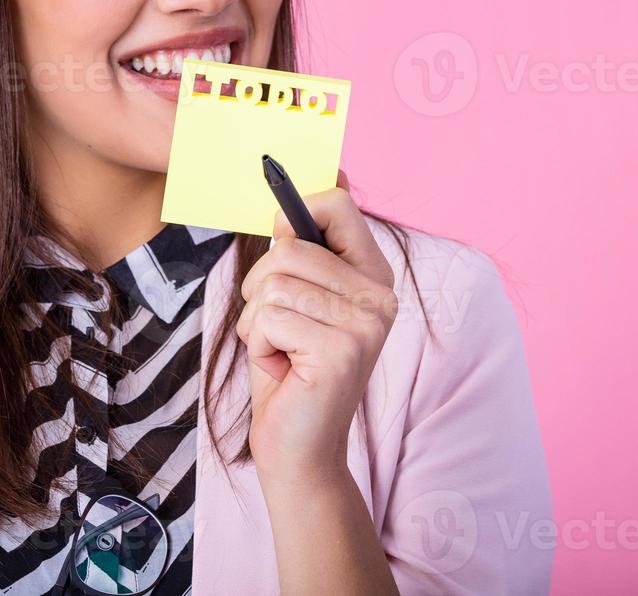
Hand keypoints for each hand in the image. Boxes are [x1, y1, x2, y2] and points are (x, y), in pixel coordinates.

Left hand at [237, 169, 398, 483]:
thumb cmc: (287, 368)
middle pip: (290, 247)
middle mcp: (380, 295)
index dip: (295, 211)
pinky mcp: (342, 352)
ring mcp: (366, 324)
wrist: (297, 447)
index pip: (338, 202)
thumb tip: (302, 190)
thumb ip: (302, 249)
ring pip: (274, 283)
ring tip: (280, 350)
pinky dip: (258, 345)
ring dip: (257, 321)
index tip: (280, 239)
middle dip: (260, 286)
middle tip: (275, 326)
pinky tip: (283, 370)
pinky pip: (269, 319)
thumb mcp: (294, 298)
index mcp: (373, 273)